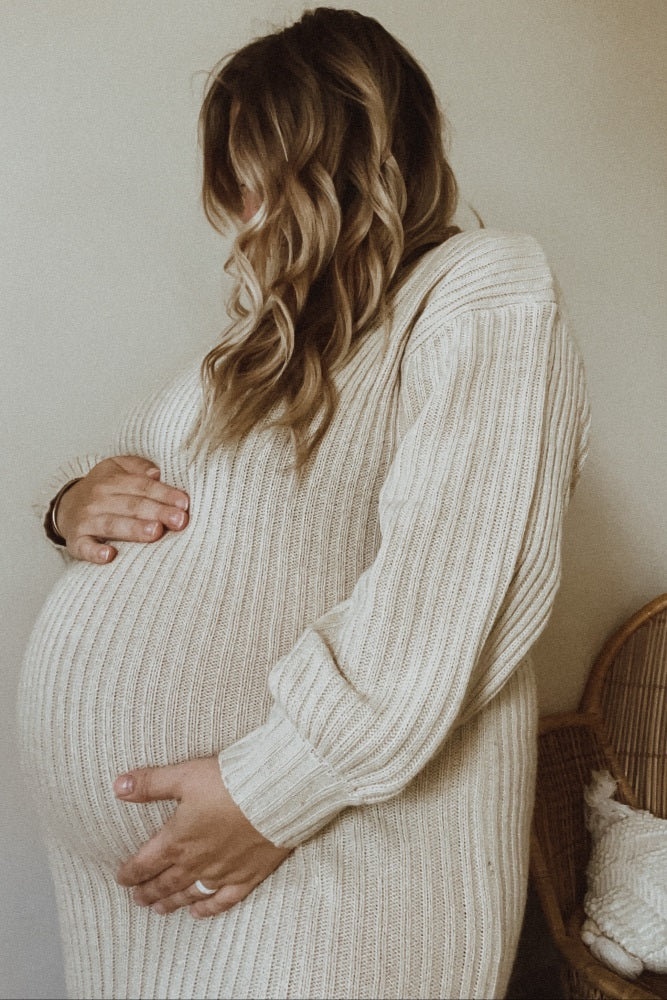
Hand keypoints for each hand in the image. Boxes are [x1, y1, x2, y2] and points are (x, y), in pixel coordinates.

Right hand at [56, 455, 189, 562]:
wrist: (65, 506)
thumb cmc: (103, 489)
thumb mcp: (117, 468)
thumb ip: (138, 467)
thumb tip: (157, 472)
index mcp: (112, 480)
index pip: (142, 486)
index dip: (164, 494)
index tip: (184, 503)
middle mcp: (98, 499)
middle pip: (132, 505)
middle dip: (157, 512)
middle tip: (179, 521)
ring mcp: (86, 521)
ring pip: (113, 524)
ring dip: (134, 529)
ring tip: (156, 532)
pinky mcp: (76, 541)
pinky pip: (85, 548)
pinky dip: (95, 552)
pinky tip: (109, 556)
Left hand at [114, 758, 290, 917]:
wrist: (275, 796)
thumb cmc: (230, 782)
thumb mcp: (185, 776)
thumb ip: (150, 783)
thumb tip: (118, 785)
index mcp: (177, 840)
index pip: (145, 863)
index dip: (130, 872)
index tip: (122, 878)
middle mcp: (196, 862)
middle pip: (166, 883)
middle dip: (149, 891)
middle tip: (138, 899)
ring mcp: (222, 873)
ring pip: (189, 894)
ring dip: (172, 903)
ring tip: (159, 909)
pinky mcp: (247, 876)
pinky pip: (223, 900)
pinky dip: (208, 908)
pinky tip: (198, 913)